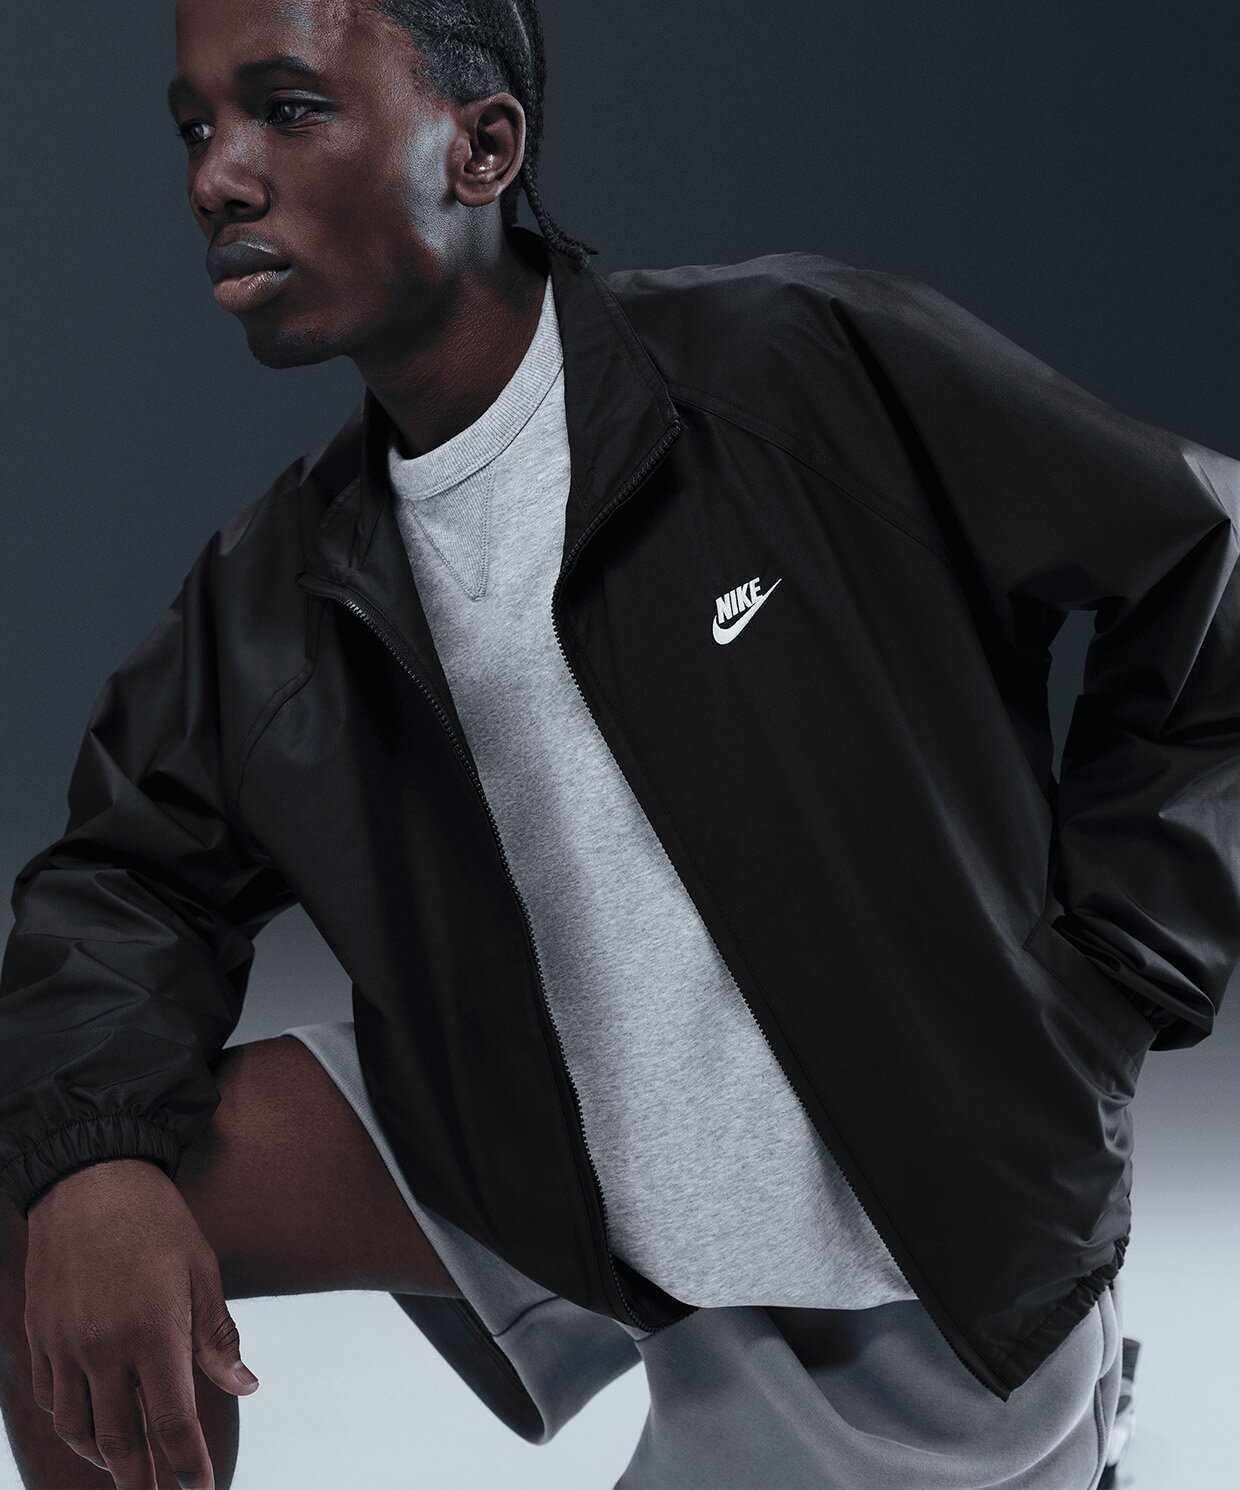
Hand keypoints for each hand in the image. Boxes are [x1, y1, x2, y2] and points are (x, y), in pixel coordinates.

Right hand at [23, 1157, 258, 1489]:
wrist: (89, 1178)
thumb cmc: (157, 1220)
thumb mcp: (202, 1269)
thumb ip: (217, 1337)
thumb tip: (246, 1386)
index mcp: (153, 1332)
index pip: (172, 1422)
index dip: (187, 1464)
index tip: (202, 1489)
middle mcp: (104, 1349)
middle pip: (120, 1440)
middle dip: (142, 1480)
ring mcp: (65, 1346)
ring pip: (78, 1428)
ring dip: (105, 1457)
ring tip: (129, 1469)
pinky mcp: (41, 1336)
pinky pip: (51, 1398)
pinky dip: (72, 1422)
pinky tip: (90, 1425)